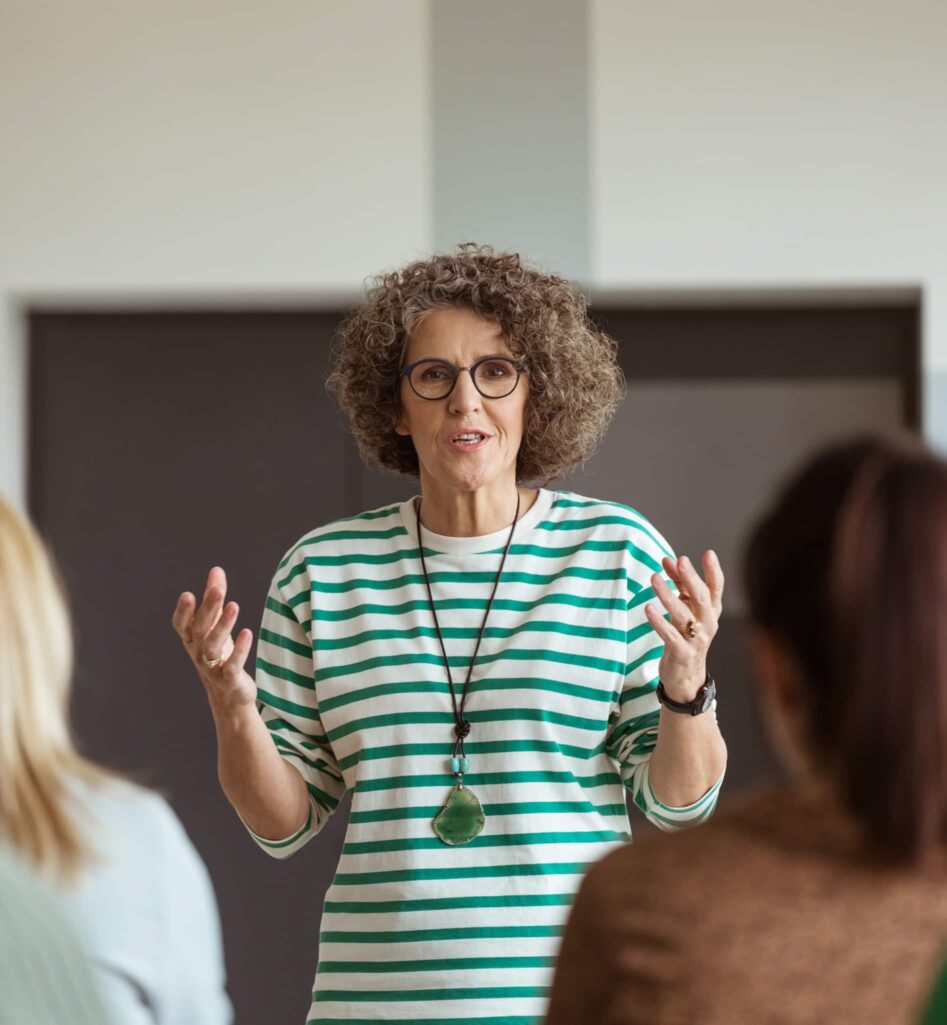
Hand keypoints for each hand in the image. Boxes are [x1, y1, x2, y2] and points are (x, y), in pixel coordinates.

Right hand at [172, 566, 256, 712]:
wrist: (230, 695)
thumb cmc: (221, 655)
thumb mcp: (217, 625)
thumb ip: (216, 598)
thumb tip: (216, 570)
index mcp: (193, 640)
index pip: (182, 625)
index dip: (183, 612)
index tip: (187, 594)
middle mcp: (198, 653)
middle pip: (200, 629)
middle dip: (208, 608)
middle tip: (218, 589)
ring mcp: (212, 668)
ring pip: (212, 646)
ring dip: (223, 625)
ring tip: (235, 605)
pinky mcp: (229, 679)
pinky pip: (232, 665)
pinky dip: (239, 650)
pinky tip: (247, 633)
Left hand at [645, 550, 723, 702]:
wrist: (686, 677)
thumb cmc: (685, 636)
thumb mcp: (686, 610)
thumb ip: (679, 585)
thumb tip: (668, 560)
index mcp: (711, 611)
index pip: (716, 588)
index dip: (713, 571)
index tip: (708, 553)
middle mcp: (708, 624)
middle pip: (701, 597)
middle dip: (691, 577)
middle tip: (680, 560)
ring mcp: (696, 640)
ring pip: (683, 614)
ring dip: (668, 595)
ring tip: (654, 578)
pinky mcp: (682, 653)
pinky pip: (670, 635)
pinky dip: (658, 622)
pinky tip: (648, 608)